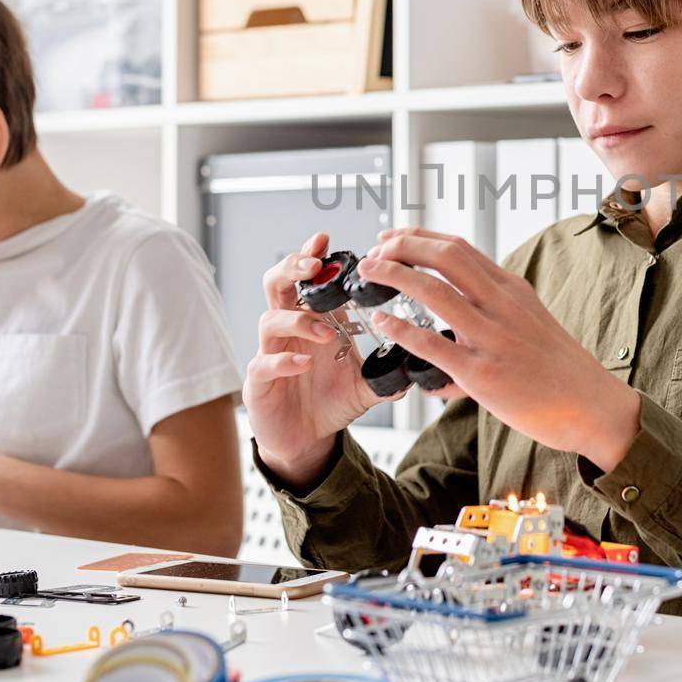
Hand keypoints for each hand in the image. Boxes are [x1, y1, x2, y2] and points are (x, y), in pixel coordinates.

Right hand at [243, 233, 397, 487]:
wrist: (307, 441)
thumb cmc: (330, 402)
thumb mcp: (366, 383)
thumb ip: (390, 370)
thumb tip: (422, 360)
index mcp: (314, 319)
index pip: (307, 278)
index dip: (312, 256)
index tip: (325, 240)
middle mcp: (289, 330)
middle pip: (277, 284)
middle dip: (293, 268)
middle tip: (314, 267)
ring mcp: (271, 353)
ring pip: (269, 320)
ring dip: (298, 320)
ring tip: (325, 331)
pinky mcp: (260, 382)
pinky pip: (264, 363)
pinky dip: (285, 361)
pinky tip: (304, 364)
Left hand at [357, 228, 642, 471]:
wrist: (592, 405)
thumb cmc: (559, 369)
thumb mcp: (530, 322)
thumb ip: (492, 315)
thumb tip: (456, 326)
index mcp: (511, 289)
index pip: (459, 247)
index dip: (418, 237)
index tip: (390, 237)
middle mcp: (502, 305)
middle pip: (445, 256)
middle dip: (401, 246)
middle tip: (374, 251)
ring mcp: (492, 338)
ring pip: (434, 292)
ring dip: (394, 276)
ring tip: (369, 273)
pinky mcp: (483, 375)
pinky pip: (434, 345)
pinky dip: (402, 330)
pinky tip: (383, 323)